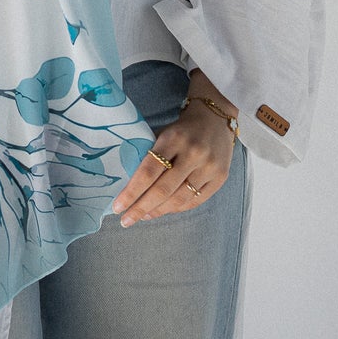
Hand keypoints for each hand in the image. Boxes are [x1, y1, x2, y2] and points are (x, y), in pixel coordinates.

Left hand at [111, 96, 236, 224]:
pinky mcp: (220, 178)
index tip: (117, 207)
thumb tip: (128, 185)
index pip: (148, 172)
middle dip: (140, 208)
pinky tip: (163, 210)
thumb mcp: (163, 133)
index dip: (131, 192)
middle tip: (126, 220)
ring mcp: (209, 167)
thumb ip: (149, 155)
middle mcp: (193, 153)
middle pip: (162, 190)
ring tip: (143, 216)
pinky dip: (176, 209)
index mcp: (173, 139)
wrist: (215, 118)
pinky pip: (195, 201)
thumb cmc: (181, 129)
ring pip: (179, 199)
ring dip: (158, 211)